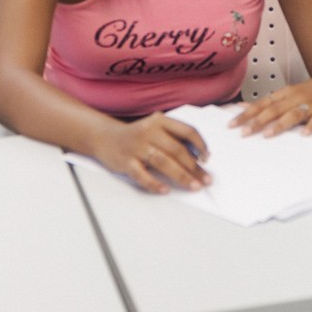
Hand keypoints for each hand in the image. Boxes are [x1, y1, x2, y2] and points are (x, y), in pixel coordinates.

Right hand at [95, 113, 211, 194]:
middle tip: (205, 180)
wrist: (105, 137)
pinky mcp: (125, 161)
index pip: (187, 130)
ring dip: (181, 176)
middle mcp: (149, 131)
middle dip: (194, 167)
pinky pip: (142, 175)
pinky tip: (165, 190)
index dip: (200, 145)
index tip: (207, 158)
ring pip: (163, 162)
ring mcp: (136, 146)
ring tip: (193, 186)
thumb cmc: (136, 135)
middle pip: (177, 150)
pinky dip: (155, 184)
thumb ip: (173, 138)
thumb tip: (197, 158)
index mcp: (160, 121)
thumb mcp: (155, 128)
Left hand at [231, 72, 311, 136]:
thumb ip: (267, 102)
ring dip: (280, 124)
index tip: (232, 123)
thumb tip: (242, 107)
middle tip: (244, 132)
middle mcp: (295, 97)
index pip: (262, 104)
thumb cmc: (310, 90)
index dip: (247, 113)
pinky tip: (304, 134)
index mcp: (285, 94)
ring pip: (293, 114)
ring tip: (268, 134)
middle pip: (274, 109)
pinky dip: (311, 126)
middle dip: (257, 121)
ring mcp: (310, 104)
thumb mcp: (287, 93)